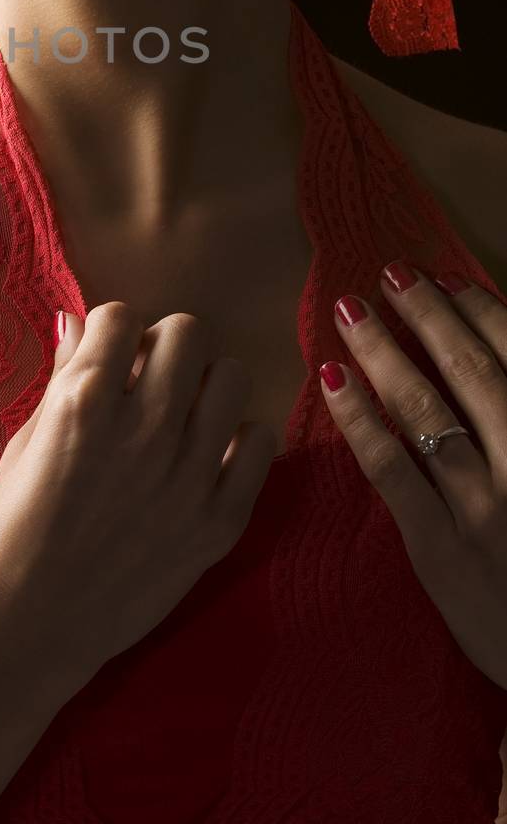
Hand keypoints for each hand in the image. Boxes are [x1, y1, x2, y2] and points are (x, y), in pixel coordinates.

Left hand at [320, 258, 506, 687]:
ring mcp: (483, 509)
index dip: (480, 310)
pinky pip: (392, 471)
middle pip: (471, 371)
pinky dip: (359, 419)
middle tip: (391, 273)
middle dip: (429, 314)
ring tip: (353, 311)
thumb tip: (490, 357)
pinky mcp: (439, 549)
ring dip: (385, 350)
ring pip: (425, 410)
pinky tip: (333, 379)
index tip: (446, 276)